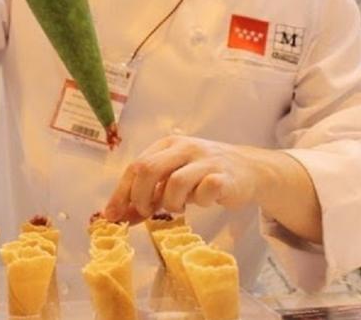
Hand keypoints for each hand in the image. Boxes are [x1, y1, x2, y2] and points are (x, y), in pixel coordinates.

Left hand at [103, 136, 268, 222]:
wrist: (248, 169)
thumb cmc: (203, 174)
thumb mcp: (173, 178)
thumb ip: (149, 193)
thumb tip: (116, 216)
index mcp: (168, 144)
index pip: (135, 166)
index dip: (121, 193)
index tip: (112, 215)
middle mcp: (185, 148)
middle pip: (148, 169)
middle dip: (140, 197)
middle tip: (146, 213)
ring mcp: (206, 160)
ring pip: (175, 183)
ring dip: (172, 203)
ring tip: (180, 207)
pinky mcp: (225, 176)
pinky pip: (206, 189)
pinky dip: (200, 201)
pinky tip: (203, 201)